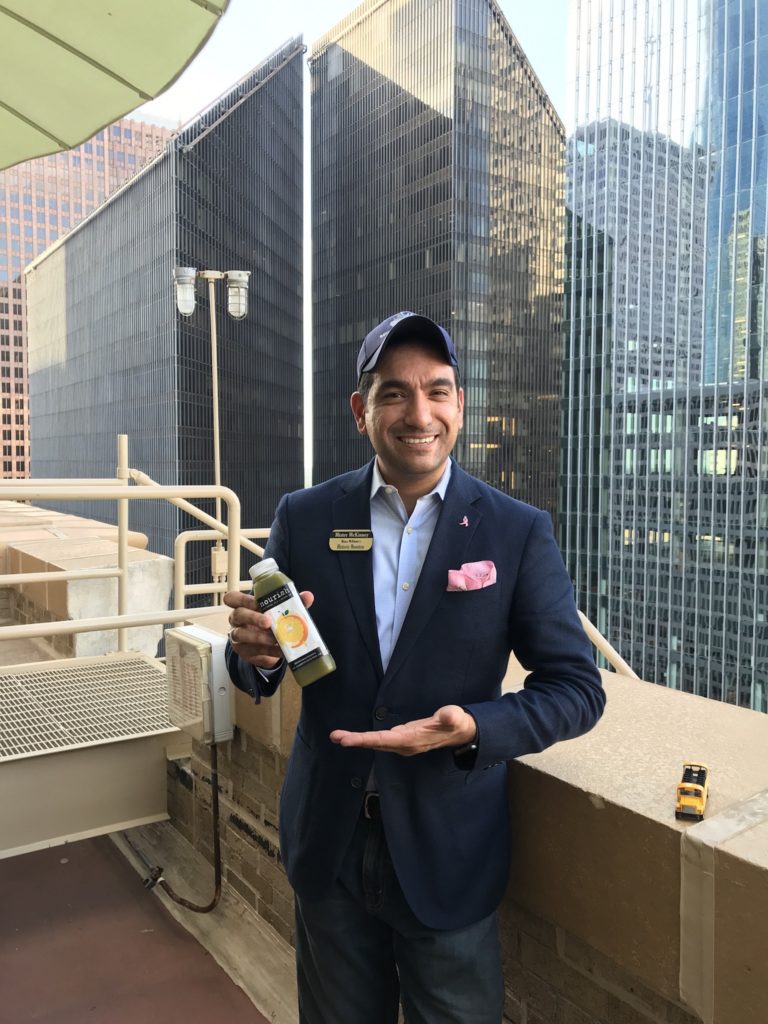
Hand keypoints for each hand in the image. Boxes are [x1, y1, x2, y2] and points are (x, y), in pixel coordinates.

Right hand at [223, 589, 313, 668]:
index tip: (257, 602)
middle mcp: (237, 620)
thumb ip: (292, 602)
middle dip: (253, 618)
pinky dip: (270, 651)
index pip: (232, 598)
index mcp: (243, 605)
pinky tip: (281, 650)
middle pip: (238, 615)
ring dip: (259, 637)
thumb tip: (308, 596)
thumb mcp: (279, 610)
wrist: (268, 645)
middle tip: (268, 622)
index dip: (242, 599)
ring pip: (242, 635)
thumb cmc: (271, 620)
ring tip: (275, 639)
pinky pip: (255, 651)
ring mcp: (238, 637)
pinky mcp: (245, 652)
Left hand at [330, 705, 475, 756]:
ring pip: (376, 742)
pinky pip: (380, 740)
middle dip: (355, 741)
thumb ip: (451, 716)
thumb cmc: (457, 724)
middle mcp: (405, 745)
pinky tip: (355, 737)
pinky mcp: (402, 738)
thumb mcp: (456, 718)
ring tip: (337, 736)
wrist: (461, 733)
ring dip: (357, 740)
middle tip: (335, 737)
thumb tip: (448, 714)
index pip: (386, 740)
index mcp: (413, 740)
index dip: (366, 740)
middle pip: (376, 743)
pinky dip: (366, 738)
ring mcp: (403, 743)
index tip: (347, 740)